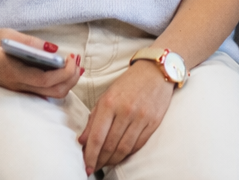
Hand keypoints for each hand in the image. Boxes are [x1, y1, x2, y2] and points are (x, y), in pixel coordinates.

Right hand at [0, 27, 81, 97]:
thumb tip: (53, 49)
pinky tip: (63, 69)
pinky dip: (58, 82)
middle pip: (53, 92)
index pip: (45, 81)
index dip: (64, 72)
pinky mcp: (20, 88)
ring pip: (51, 94)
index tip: (72, 57)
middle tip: (77, 61)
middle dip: (71, 79)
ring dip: (67, 82)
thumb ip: (30, 42)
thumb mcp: (6, 34)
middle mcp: (18, 85)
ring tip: (74, 64)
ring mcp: (19, 89)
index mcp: (13, 72)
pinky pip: (44, 91)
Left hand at [79, 59, 174, 174]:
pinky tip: (121, 156)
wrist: (155, 71)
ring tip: (106, 163)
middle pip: (110, 145)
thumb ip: (93, 119)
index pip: (97, 136)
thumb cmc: (129, 83)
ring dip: (113, 160)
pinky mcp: (153, 122)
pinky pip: (138, 145)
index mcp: (109, 103)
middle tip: (94, 167)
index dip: (90, 155)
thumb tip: (83, 141)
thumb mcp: (107, 96)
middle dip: (100, 160)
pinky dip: (127, 154)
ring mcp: (140, 117)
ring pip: (124, 148)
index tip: (86, 165)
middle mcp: (125, 111)